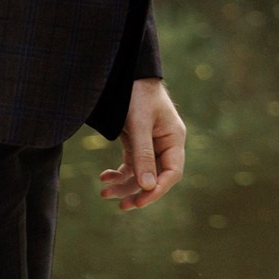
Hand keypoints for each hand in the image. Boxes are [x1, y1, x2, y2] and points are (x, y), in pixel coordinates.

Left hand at [98, 77, 185, 210]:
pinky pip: (130, 165)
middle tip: (122, 206)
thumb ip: (143, 154)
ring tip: (104, 193)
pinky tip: (105, 177)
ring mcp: (151, 144)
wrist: (125, 72)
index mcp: (174, 138)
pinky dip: (119, 173)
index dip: (157, 189)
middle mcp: (165, 144)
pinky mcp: (137, 142)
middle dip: (137, 191)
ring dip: (124, 185)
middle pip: (155, 177)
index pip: (171, 172)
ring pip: (140, 174)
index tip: (139, 201)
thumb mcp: (139, 124)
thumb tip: (147, 187)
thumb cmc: (137, 94)